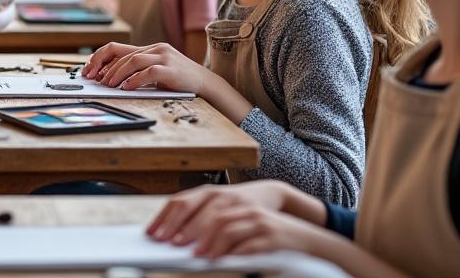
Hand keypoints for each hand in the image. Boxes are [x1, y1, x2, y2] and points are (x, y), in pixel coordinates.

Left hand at [81, 42, 208, 93]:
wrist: (206, 84)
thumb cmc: (179, 81)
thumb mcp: (156, 72)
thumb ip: (138, 72)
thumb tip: (110, 79)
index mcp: (149, 48)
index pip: (116, 48)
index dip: (99, 58)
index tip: (89, 71)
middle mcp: (155, 49)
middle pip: (122, 54)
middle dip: (104, 68)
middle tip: (95, 81)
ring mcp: (164, 57)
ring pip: (133, 61)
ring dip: (117, 74)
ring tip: (108, 85)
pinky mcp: (171, 69)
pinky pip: (148, 72)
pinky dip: (135, 80)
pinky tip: (127, 88)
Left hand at [185, 205, 328, 259]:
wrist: (303, 234)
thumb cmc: (263, 232)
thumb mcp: (237, 223)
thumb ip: (213, 227)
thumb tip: (182, 241)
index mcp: (226, 199)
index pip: (191, 201)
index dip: (171, 216)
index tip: (155, 232)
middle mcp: (241, 205)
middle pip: (208, 214)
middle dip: (188, 230)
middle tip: (173, 245)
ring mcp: (257, 219)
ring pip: (227, 227)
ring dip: (209, 243)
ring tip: (196, 256)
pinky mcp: (271, 235)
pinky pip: (248, 244)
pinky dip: (232, 253)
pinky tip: (220, 260)